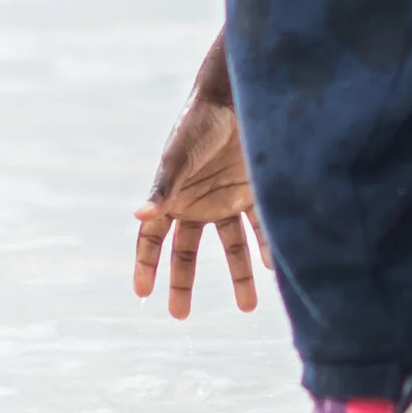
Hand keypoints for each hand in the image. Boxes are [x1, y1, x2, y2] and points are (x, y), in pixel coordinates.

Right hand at [133, 83, 266, 318]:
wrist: (236, 97)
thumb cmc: (197, 124)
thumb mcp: (178, 158)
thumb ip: (163, 189)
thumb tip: (138, 216)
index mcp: (172, 197)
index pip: (153, 239)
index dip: (146, 265)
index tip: (142, 294)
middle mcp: (197, 204)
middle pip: (187, 252)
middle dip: (182, 283)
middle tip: (179, 315)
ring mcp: (225, 200)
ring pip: (231, 247)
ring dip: (239, 276)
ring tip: (246, 307)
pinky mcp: (252, 193)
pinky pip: (260, 227)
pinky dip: (267, 247)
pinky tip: (273, 268)